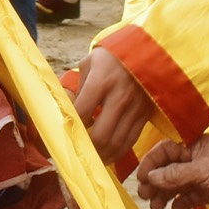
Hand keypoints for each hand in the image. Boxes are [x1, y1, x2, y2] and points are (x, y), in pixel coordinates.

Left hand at [73, 44, 160, 164]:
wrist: (146, 50)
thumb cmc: (111, 58)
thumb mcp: (89, 64)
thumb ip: (78, 88)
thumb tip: (66, 113)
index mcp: (102, 80)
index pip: (82, 112)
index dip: (71, 127)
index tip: (62, 133)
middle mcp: (121, 95)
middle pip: (101, 134)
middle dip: (86, 148)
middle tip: (76, 151)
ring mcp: (136, 107)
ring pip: (117, 143)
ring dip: (101, 155)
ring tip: (89, 158)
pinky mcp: (145, 115)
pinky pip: (130, 141)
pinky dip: (117, 152)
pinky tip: (106, 154)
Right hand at [133, 135, 208, 208]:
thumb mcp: (202, 172)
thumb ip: (175, 174)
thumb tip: (150, 178)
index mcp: (193, 146)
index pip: (164, 151)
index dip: (151, 163)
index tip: (141, 178)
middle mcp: (193, 160)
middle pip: (166, 169)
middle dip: (154, 183)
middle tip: (145, 197)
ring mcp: (199, 177)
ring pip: (174, 185)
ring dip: (163, 196)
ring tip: (157, 208)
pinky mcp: (205, 192)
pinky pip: (185, 197)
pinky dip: (178, 204)